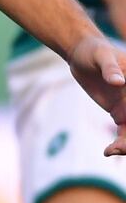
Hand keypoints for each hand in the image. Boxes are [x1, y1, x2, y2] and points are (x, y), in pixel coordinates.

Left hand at [66, 33, 125, 155]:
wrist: (81, 55)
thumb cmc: (94, 50)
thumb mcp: (100, 55)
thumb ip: (109, 68)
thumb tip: (119, 81)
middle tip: (119, 147)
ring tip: (111, 150)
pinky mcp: (120, 113)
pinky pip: (125, 133)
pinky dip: (120, 144)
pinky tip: (108, 151)